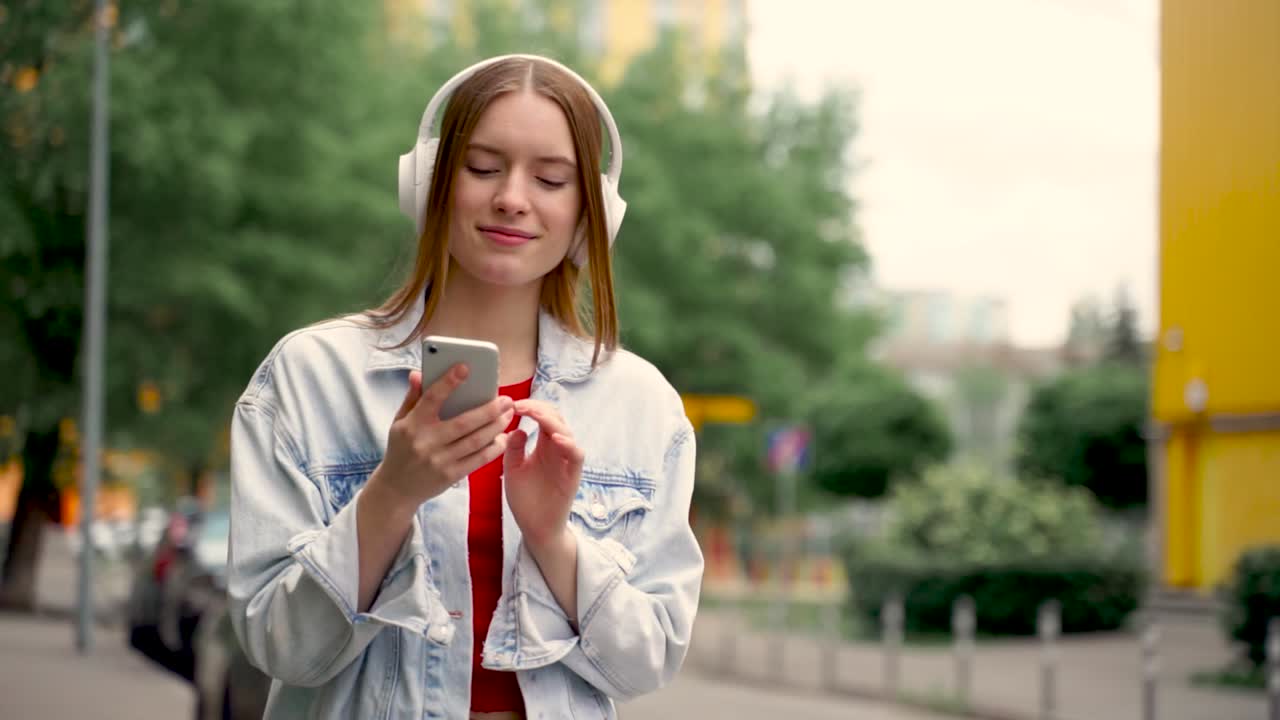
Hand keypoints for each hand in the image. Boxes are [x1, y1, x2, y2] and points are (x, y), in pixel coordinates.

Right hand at [366, 366, 514, 512]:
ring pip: (475, 441)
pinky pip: (478, 460)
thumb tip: (418, 373)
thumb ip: (412, 397)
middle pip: (464, 422)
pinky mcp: (450, 476)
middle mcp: (426, 442)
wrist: (396, 488)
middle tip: (507, 399)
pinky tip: (503, 437)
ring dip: (496, 427)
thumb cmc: (401, 449)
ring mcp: (439, 461)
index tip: (465, 367)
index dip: (448, 382)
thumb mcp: (399, 422)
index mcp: (412, 425)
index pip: (432, 398)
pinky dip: (494, 448)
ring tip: (508, 415)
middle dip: (490, 409)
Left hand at [503, 399, 584, 548]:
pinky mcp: (572, 475)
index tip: (512, 404)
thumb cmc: (525, 500)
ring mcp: (566, 461)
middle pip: (556, 419)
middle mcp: (557, 450)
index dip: (531, 407)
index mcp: (543, 446)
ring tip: (536, 415)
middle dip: (539, 408)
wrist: (535, 528)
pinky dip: (569, 445)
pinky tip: (556, 439)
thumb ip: (513, 449)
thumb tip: (516, 428)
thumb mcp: (512, 470)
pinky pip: (576, 455)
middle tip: (520, 406)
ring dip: (552, 421)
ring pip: (567, 432)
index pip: (542, 417)